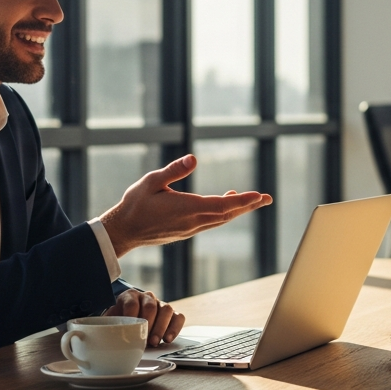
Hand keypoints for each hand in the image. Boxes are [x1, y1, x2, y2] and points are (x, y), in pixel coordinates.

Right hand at [102, 154, 271, 256]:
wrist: (123, 231)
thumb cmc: (135, 204)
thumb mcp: (152, 181)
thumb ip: (174, 170)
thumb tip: (194, 158)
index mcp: (187, 208)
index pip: (222, 205)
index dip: (242, 200)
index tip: (258, 195)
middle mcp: (193, 221)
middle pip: (227, 214)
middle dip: (248, 205)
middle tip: (267, 198)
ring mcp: (190, 228)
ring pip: (220, 219)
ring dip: (238, 210)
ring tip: (253, 200)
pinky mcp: (186, 231)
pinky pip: (211, 222)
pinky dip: (224, 214)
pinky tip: (226, 205)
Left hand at [106, 289, 184, 347]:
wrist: (130, 320)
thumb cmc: (118, 323)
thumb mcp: (108, 321)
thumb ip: (101, 326)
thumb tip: (88, 337)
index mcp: (129, 296)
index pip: (132, 302)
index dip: (132, 314)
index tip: (131, 328)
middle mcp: (147, 297)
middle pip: (151, 305)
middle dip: (150, 323)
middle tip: (147, 339)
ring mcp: (160, 305)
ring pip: (167, 309)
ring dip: (162, 326)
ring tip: (156, 342)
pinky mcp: (172, 315)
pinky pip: (178, 317)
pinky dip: (175, 327)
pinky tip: (168, 339)